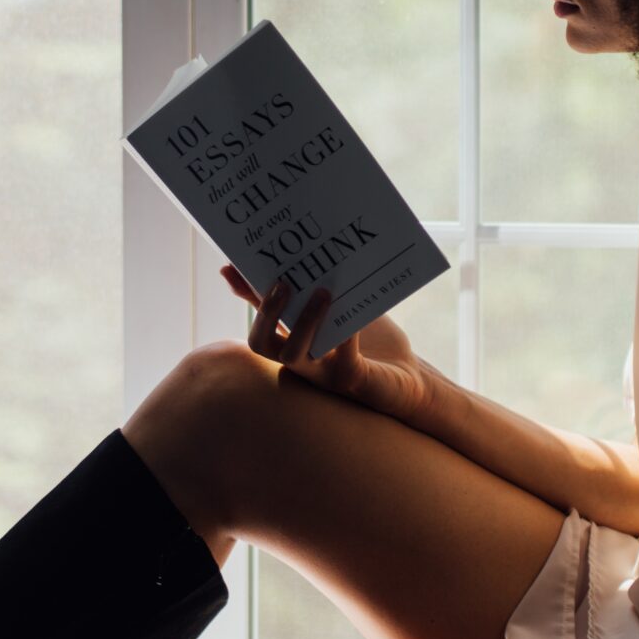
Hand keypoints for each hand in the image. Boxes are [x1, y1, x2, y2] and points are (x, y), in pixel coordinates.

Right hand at [220, 263, 433, 425]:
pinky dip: (346, 336)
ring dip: (304, 322)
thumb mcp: (346, 310)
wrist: (409, 378)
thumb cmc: (374, 343)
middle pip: (261, 344)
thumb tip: (303, 257)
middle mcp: (300, 362)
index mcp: (294, 341)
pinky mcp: (350, 381)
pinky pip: (342, 360)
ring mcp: (322, 375)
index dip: (245, 293)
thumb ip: (323, 291)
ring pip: (293, 355)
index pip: (261, 316)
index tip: (230, 265)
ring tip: (323, 293)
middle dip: (267, 312)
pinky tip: (354, 319)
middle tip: (283, 284)